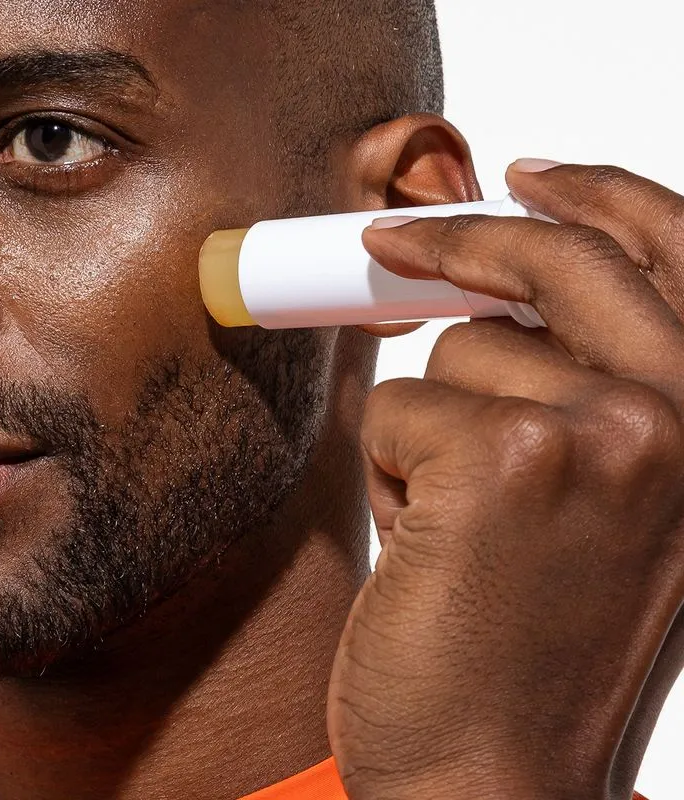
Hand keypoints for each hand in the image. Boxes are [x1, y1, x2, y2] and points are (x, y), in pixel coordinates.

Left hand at [326, 163, 683, 799]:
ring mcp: (604, 434)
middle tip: (391, 239)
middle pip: (557, 262)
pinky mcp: (502, 459)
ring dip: (433, 425)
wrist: (498, 778)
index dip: (598, 198)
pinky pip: (398, 406)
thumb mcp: (598, 499)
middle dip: (464, 239)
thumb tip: (490, 298)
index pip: (670, 256)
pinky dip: (393, 469)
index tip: (529, 172)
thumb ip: (572, 390)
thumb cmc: (536, 641)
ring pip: (455, 349)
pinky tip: (429, 547)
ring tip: (458, 525)